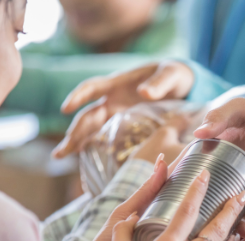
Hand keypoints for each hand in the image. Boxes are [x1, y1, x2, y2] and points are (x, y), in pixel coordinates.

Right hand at [53, 61, 194, 157]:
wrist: (184, 86)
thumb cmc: (175, 75)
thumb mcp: (171, 74)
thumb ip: (160, 82)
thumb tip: (144, 93)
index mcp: (118, 84)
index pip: (92, 88)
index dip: (78, 96)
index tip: (65, 108)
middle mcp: (113, 100)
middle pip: (87, 116)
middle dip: (73, 132)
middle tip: (60, 151)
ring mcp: (117, 115)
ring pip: (92, 129)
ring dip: (77, 142)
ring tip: (61, 156)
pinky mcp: (126, 127)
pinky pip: (107, 138)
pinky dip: (96, 148)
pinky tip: (87, 161)